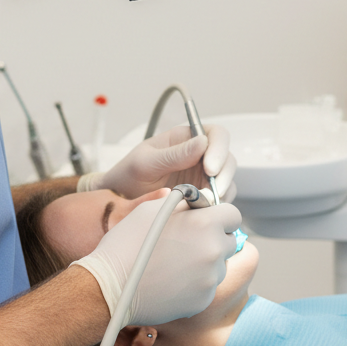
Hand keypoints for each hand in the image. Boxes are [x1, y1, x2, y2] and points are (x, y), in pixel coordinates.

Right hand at [73, 192, 241, 325]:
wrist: (111, 286)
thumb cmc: (127, 243)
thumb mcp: (151, 209)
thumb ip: (184, 202)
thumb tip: (202, 201)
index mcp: (204, 224)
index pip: (233, 214)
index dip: (219, 215)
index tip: (206, 220)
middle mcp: (213, 251)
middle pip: (229, 240)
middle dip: (214, 238)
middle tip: (188, 241)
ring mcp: (210, 279)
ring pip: (219, 265)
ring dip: (206, 261)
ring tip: (175, 262)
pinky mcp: (203, 300)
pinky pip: (207, 286)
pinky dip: (196, 282)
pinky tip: (172, 280)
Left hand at [83, 124, 235, 202]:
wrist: (119, 200)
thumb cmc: (128, 174)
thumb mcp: (145, 162)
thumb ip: (173, 154)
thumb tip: (203, 142)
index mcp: (185, 138)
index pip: (216, 134)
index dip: (219, 149)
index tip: (210, 168)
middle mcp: (199, 154)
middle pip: (227, 158)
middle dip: (223, 175)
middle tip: (211, 192)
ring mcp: (202, 175)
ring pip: (226, 180)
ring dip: (221, 192)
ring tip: (204, 204)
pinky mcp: (202, 194)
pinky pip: (218, 198)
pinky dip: (216, 205)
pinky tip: (202, 211)